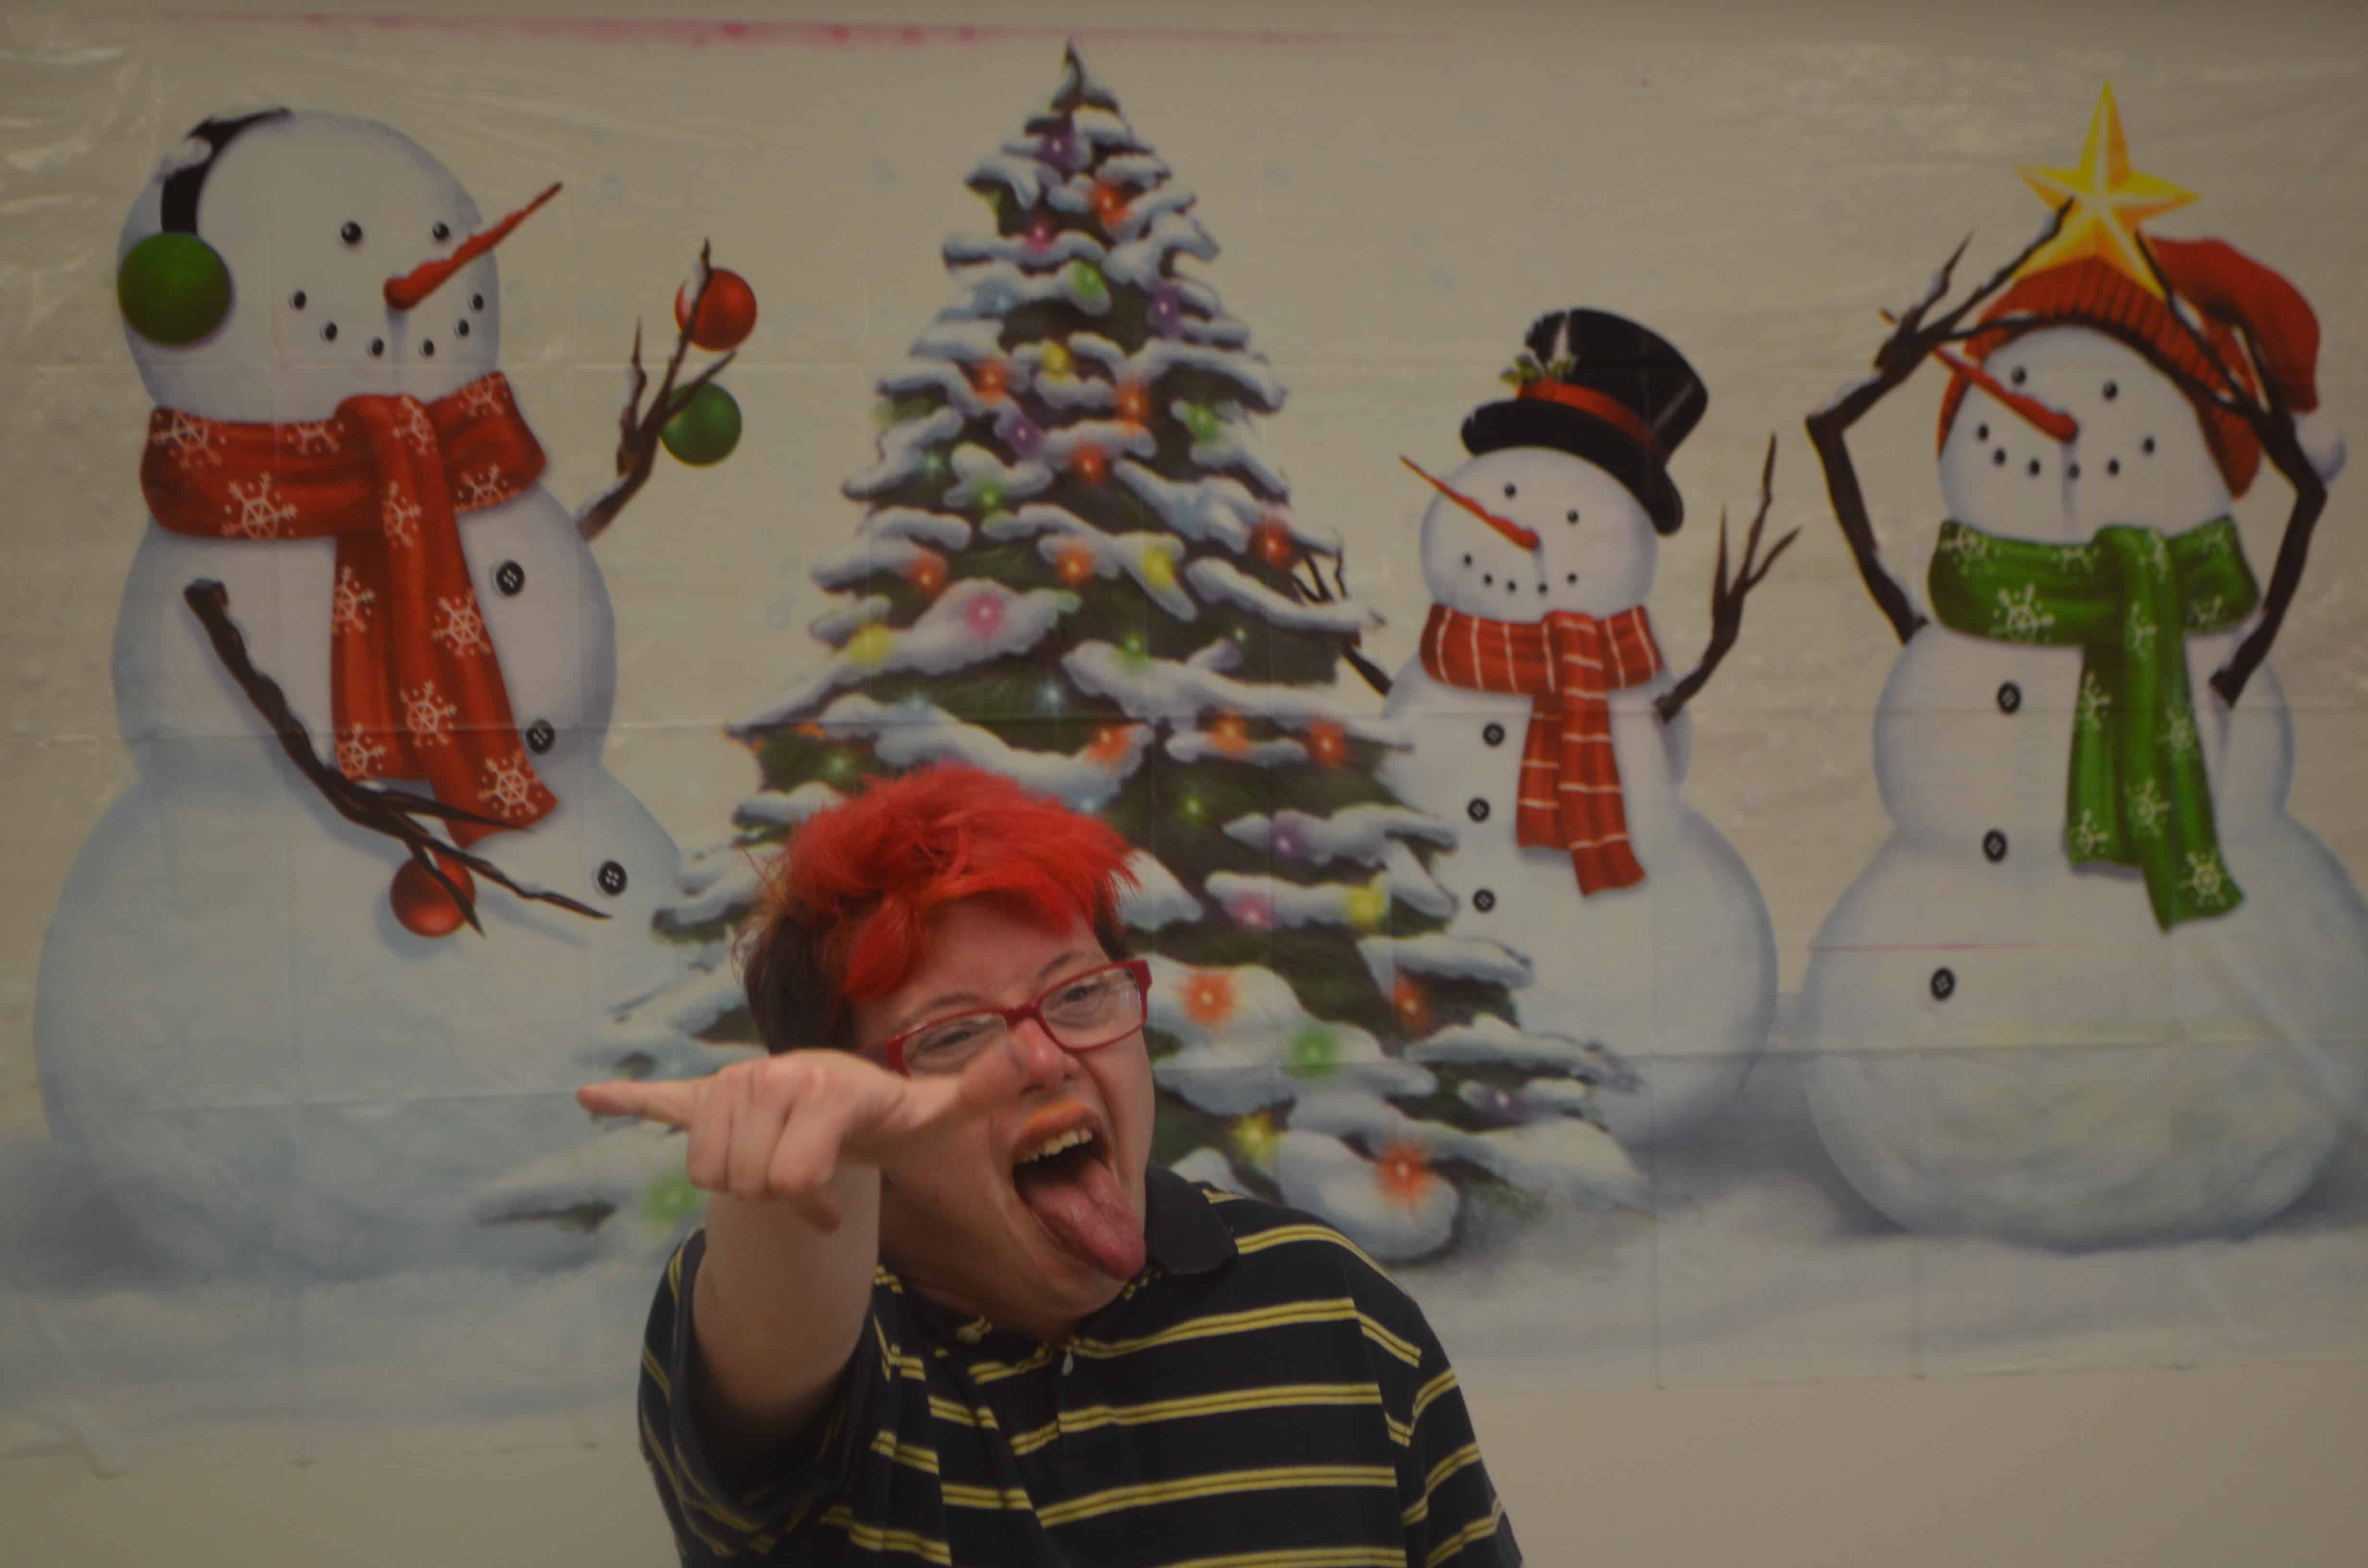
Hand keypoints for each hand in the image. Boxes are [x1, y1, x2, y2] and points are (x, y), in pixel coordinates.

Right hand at [577, 1042, 1033, 1230]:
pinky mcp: (705, 1096)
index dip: (815, 1208)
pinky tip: (588, 1095)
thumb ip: (985, 1089)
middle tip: (810, 1188)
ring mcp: (733, 1085)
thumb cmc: (892, 1115)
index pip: (792, 1176)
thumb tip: (1041, 1055)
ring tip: (779, 1167)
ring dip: (741, 1186)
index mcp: (818, 1085)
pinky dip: (625, 1100)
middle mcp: (768, 1075)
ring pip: (705, 1169)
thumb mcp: (939, 1114)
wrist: (849, 1098)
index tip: (837, 1214)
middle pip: (744, 1180)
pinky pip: (657, 1099)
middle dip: (777, 1199)